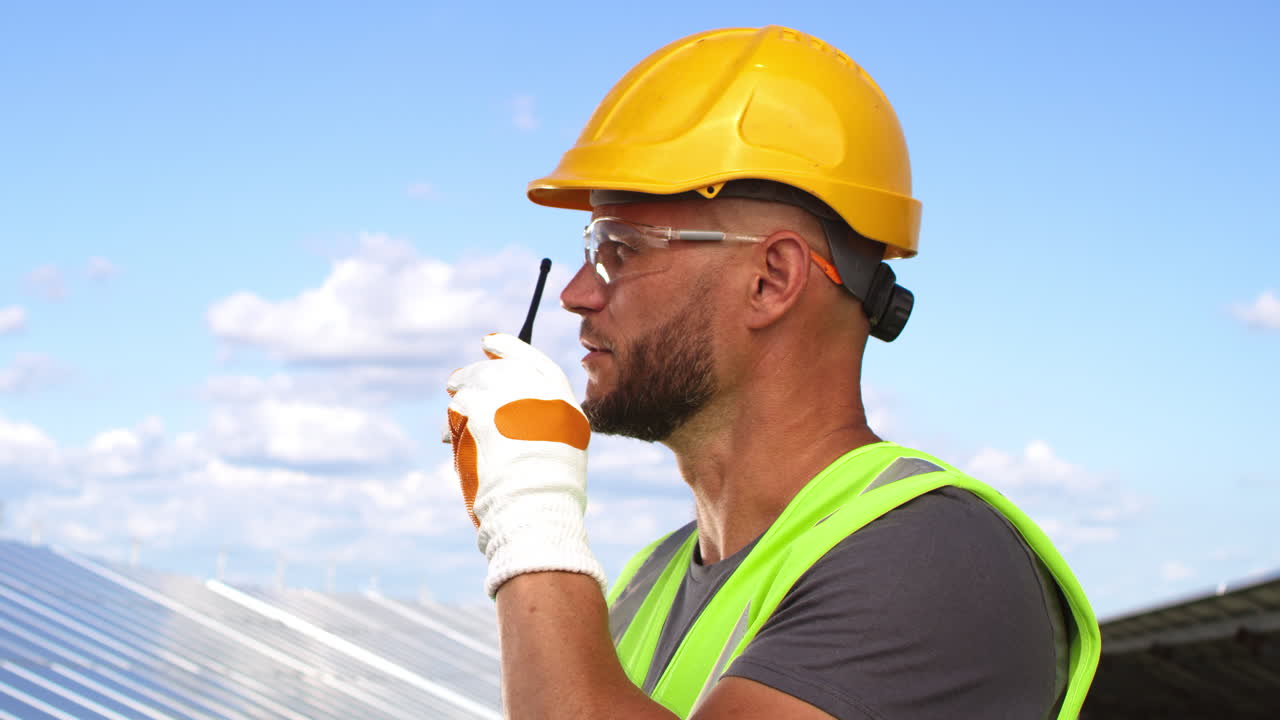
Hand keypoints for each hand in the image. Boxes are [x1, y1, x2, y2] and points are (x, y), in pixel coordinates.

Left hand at [446, 333, 604, 596]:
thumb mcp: (561, 443)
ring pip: (471, 383)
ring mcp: (505, 394)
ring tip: (456, 417)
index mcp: (559, 394)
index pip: (530, 357)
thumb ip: (541, 416)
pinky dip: (452, 423)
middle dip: (474, 373)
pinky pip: (458, 408)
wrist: (533, 505)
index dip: (507, 347)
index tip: (489, 344)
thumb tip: (512, 405)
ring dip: (461, 397)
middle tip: (456, 381)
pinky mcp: (478, 409)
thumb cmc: (549, 486)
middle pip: (496, 367)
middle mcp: (535, 387)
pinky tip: (451, 439)